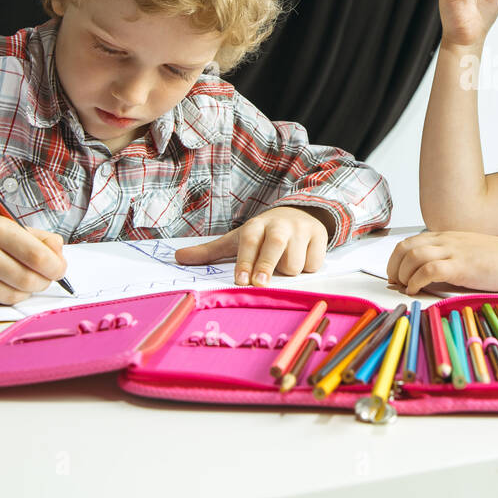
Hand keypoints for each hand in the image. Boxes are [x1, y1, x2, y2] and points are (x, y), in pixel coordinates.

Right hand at [0, 212, 67, 305]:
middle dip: (44, 282)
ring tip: (22, 279)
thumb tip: (60, 257)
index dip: (56, 267)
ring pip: (16, 295)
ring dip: (27, 291)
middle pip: (29, 280)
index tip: (59, 269)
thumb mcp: (12, 228)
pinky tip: (2, 284)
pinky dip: (8, 296)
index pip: (38, 257)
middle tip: (43, 277)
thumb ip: (42, 240)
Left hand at [175, 206, 328, 284]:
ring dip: (288, 271)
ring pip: (295, 263)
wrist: (300, 214)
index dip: (245, 262)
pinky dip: (307, 267)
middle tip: (260, 283)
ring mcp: (301, 230)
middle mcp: (279, 225)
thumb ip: (209, 252)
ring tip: (284, 264)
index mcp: (256, 226)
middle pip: (275, 247)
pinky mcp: (320, 237)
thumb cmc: (263, 235)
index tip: (241, 281)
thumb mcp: (237, 240)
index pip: (249, 243)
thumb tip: (178, 257)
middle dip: (267, 265)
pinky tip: (301, 259)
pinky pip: (313, 264)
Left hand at [386, 231, 497, 296]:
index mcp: (446, 237)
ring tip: (405, 287)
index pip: (409, 242)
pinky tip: (416, 290)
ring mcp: (453, 253)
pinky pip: (428, 271)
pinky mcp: (461, 267)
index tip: (394, 274)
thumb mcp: (467, 251)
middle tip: (394, 283)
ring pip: (413, 257)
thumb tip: (428, 273)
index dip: (396, 259)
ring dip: (403, 274)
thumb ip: (448, 257)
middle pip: (405, 248)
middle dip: (393, 267)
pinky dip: (416, 281)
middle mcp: (446, 241)